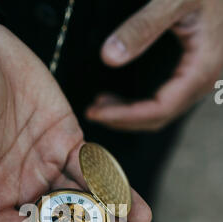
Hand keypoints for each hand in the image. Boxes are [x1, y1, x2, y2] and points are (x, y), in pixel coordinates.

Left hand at [87, 0, 222, 130]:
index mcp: (201, 69)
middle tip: (92, 112)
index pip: (159, 110)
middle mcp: (203, 80)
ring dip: (130, 114)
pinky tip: (123, 98)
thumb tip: (108, 57)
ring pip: (162, 111)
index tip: (97, 112)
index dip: (125, 116)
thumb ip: (142, 27)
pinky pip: (168, 99)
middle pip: (159, 117)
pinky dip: (142, 105)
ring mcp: (201, 78)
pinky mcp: (195, 72)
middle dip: (123, 119)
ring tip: (101, 105)